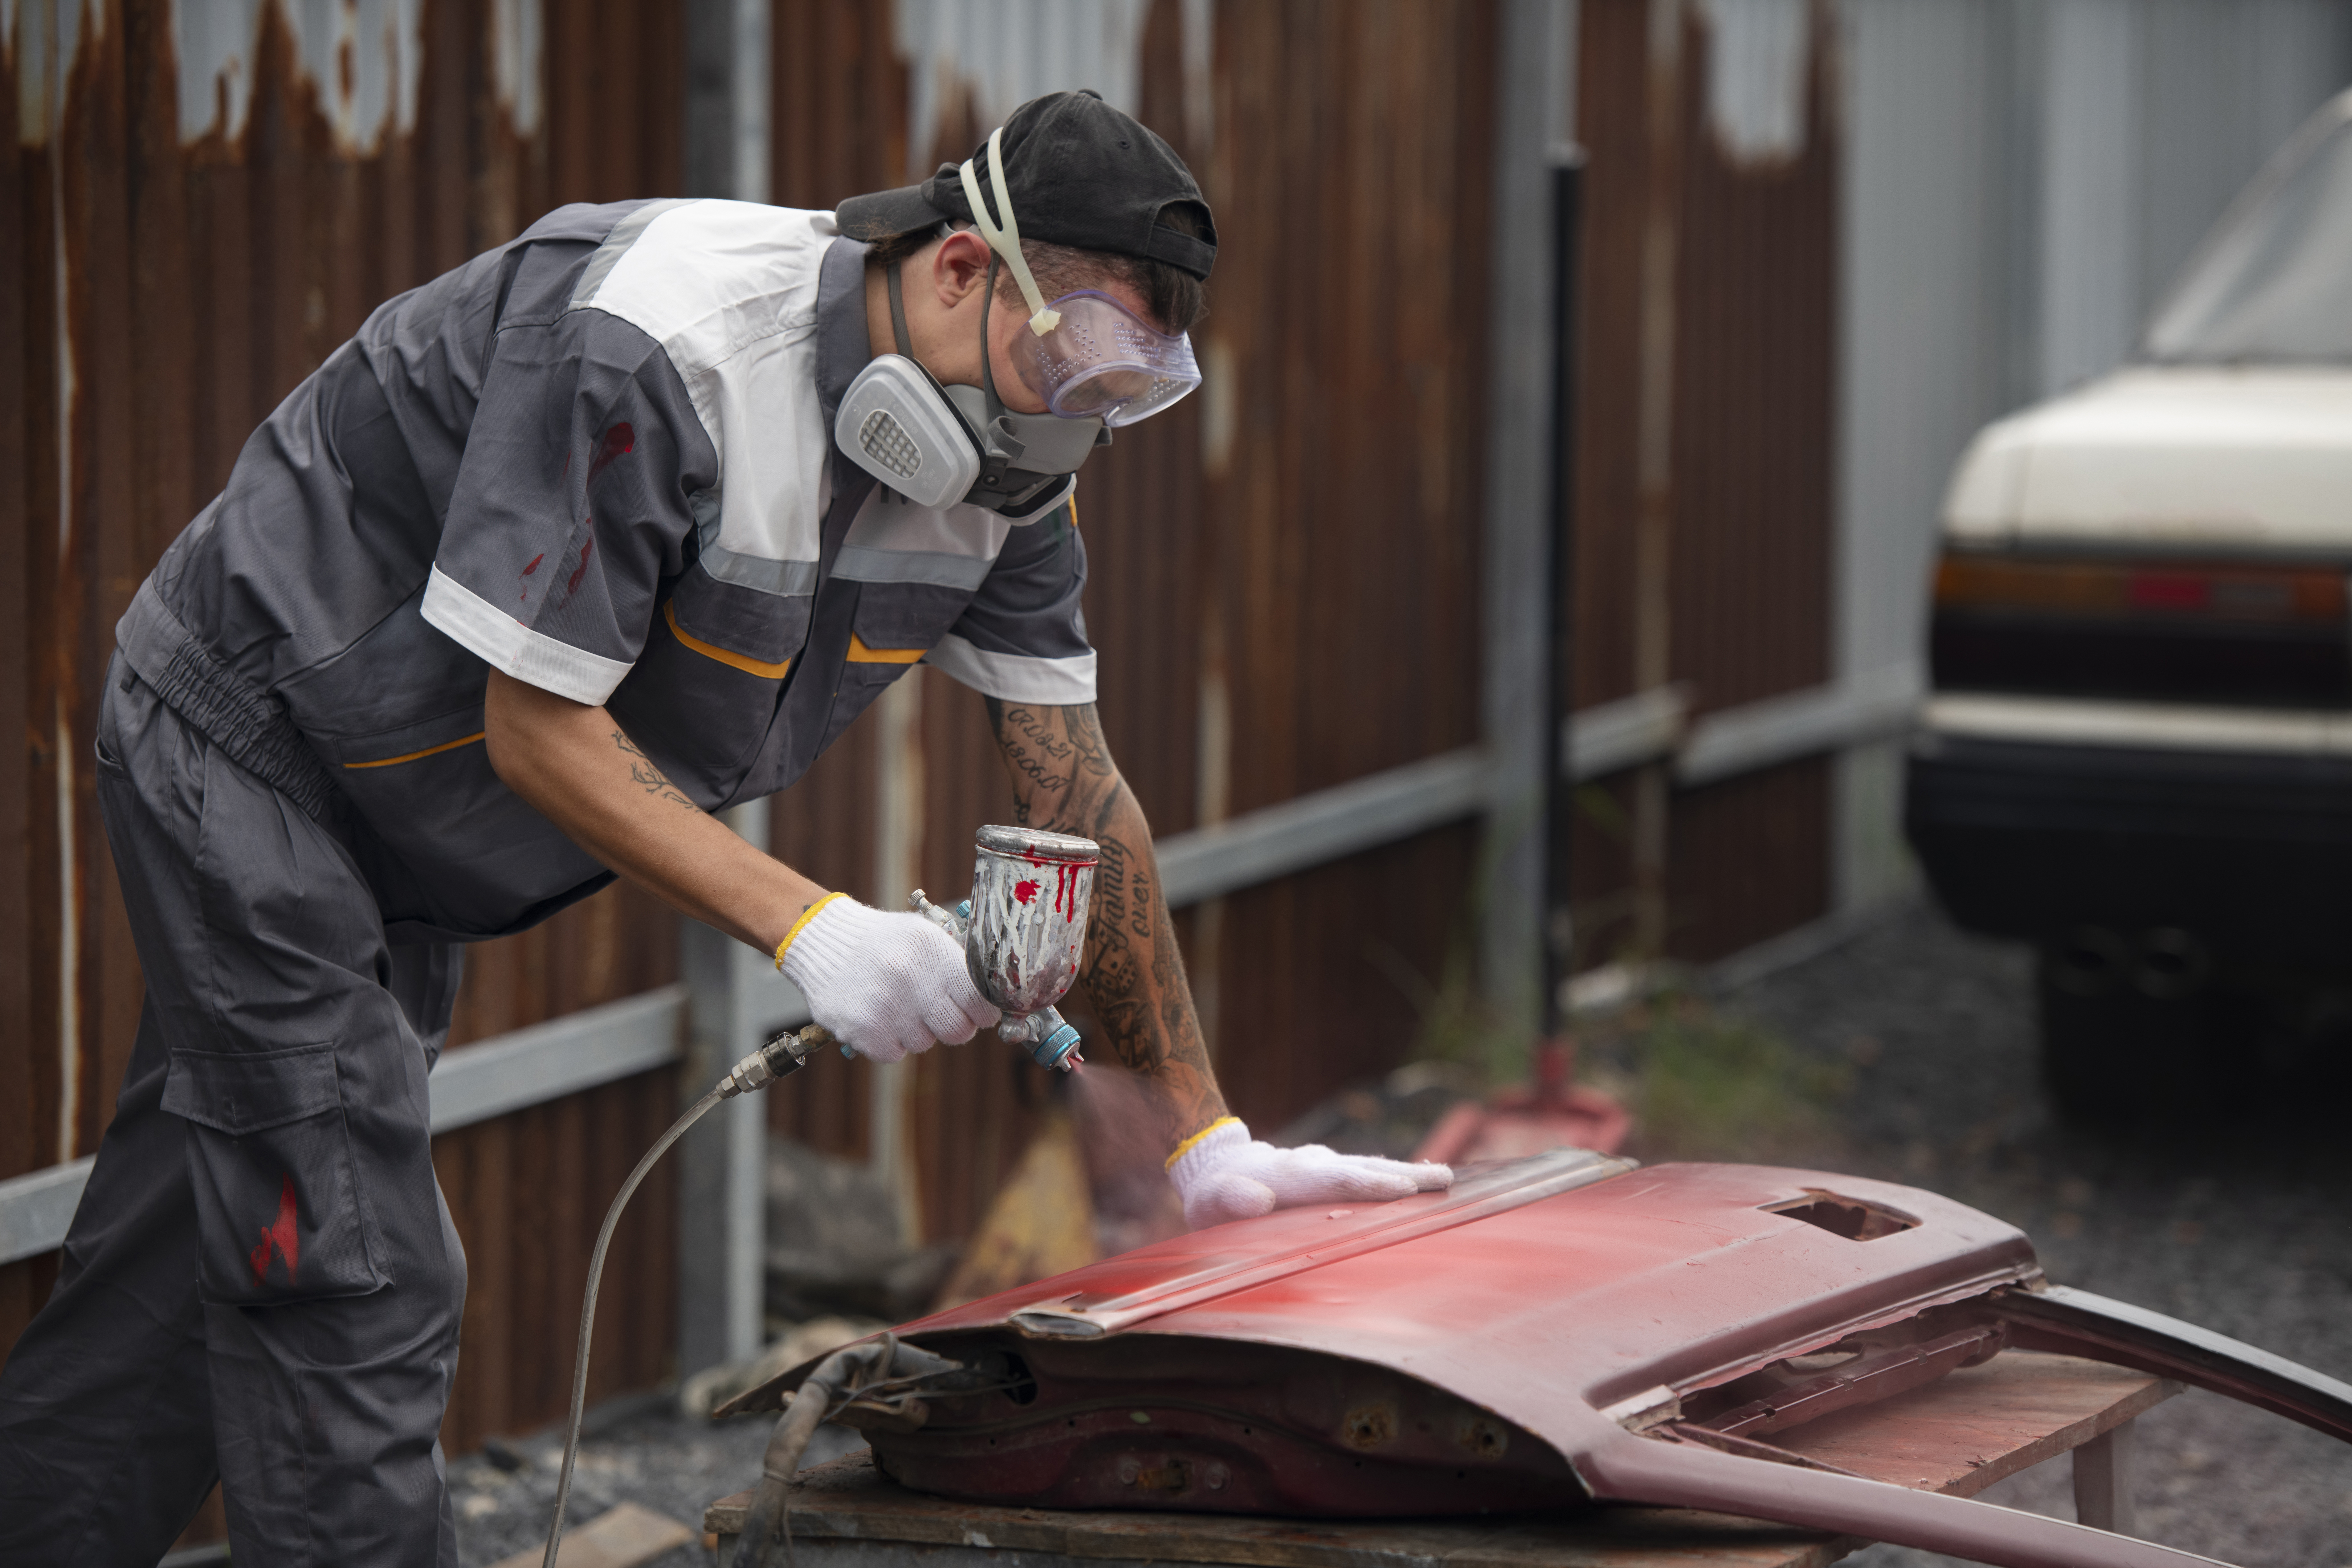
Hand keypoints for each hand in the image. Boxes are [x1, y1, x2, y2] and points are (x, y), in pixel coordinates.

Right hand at [777, 895, 999, 1062]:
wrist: (824, 942)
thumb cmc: (883, 941)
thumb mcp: (925, 936)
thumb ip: (957, 965)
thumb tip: (992, 998)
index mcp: (932, 954)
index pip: (980, 1002)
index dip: (982, 1011)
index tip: (975, 1010)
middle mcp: (909, 980)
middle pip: (958, 1031)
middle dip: (953, 1024)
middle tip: (936, 1010)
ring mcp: (884, 1008)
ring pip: (925, 1044)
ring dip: (916, 1031)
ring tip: (897, 1004)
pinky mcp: (861, 1031)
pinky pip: (894, 1054)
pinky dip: (889, 1041)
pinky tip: (878, 1016)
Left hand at [1165, 1119, 1452, 1229]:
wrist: (1217, 1164)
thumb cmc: (1214, 1194)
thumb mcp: (1211, 1199)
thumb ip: (1232, 1199)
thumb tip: (1259, 1199)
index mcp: (1287, 1175)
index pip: (1333, 1180)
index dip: (1367, 1186)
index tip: (1402, 1189)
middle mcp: (1312, 1164)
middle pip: (1362, 1169)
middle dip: (1403, 1176)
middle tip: (1443, 1181)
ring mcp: (1323, 1164)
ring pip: (1370, 1167)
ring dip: (1407, 1173)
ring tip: (1445, 1180)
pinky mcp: (1330, 1171)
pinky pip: (1366, 1172)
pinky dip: (1394, 1175)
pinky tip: (1423, 1182)